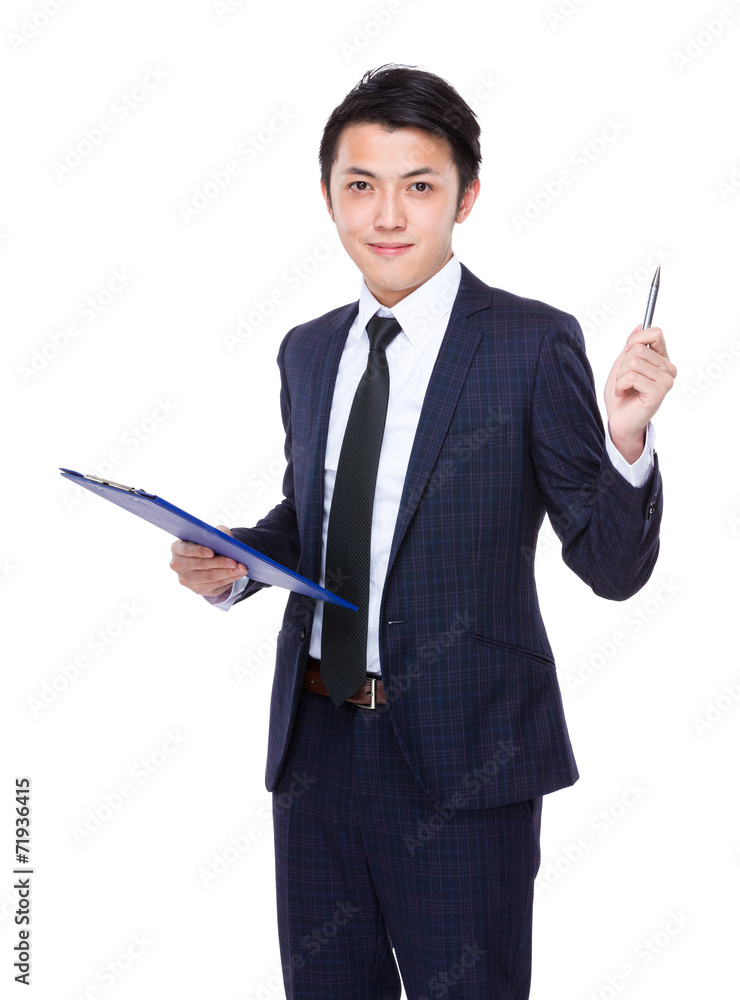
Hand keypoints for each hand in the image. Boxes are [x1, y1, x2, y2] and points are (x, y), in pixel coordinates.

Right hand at [169, 526, 246, 596]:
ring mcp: (187, 579)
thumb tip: (223, 537)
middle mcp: (178, 565)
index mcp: (177, 548)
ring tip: (241, 568)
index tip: (212, 552)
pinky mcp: (197, 589)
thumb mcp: (212, 534)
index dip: (198, 551)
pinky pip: (215, 585)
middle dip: (219, 563)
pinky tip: (239, 573)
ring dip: (228, 572)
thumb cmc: (208, 544)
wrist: (208, 559)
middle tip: (234, 562)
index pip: (186, 549)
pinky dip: (229, 579)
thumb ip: (216, 532)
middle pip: (200, 565)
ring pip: (209, 576)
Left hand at [604, 325, 676, 461]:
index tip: (627, 353)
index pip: (655, 333)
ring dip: (620, 376)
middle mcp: (668, 369)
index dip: (636, 340)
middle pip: (639, 349)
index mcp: (662, 359)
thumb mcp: (623, 364)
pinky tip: (623, 394)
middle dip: (623, 364)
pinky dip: (620, 385)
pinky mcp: (659, 393)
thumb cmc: (621, 393)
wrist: (618, 419)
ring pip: (634, 363)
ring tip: (623, 388)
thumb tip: (640, 324)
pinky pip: (632, 377)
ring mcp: (666, 381)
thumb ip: (632, 345)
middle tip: (624, 380)